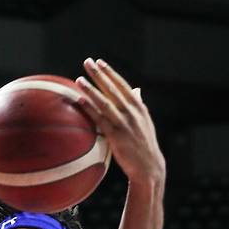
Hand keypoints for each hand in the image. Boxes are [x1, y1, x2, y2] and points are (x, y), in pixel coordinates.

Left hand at [76, 59, 164, 185]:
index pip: (122, 85)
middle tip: (87, 62)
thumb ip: (139, 105)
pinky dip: (90, 109)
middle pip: (112, 89)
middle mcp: (132, 112)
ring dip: (92, 89)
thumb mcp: (145, 122)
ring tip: (79, 79)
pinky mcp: (116, 136)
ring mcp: (124, 123)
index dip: (110, 73)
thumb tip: (137, 90)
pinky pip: (100, 120)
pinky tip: (81, 101)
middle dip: (99, 74)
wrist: (148, 166)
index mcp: (138, 107)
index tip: (100, 62)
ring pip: (105, 102)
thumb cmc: (144, 145)